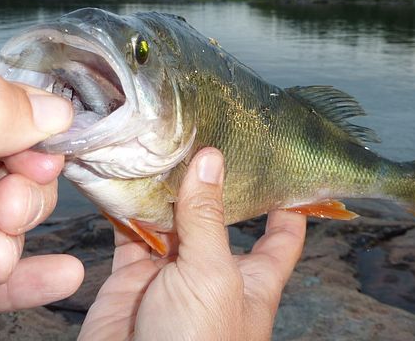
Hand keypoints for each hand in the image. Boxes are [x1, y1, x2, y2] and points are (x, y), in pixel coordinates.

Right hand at [79, 148, 306, 340]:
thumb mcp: (213, 275)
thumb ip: (208, 218)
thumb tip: (211, 160)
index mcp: (253, 279)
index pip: (282, 236)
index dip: (288, 205)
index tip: (289, 169)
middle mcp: (213, 272)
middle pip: (218, 218)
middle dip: (213, 183)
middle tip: (208, 135)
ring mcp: (172, 275)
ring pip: (171, 221)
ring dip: (166, 190)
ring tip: (164, 144)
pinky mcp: (133, 279)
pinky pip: (130, 236)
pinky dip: (126, 209)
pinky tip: (125, 177)